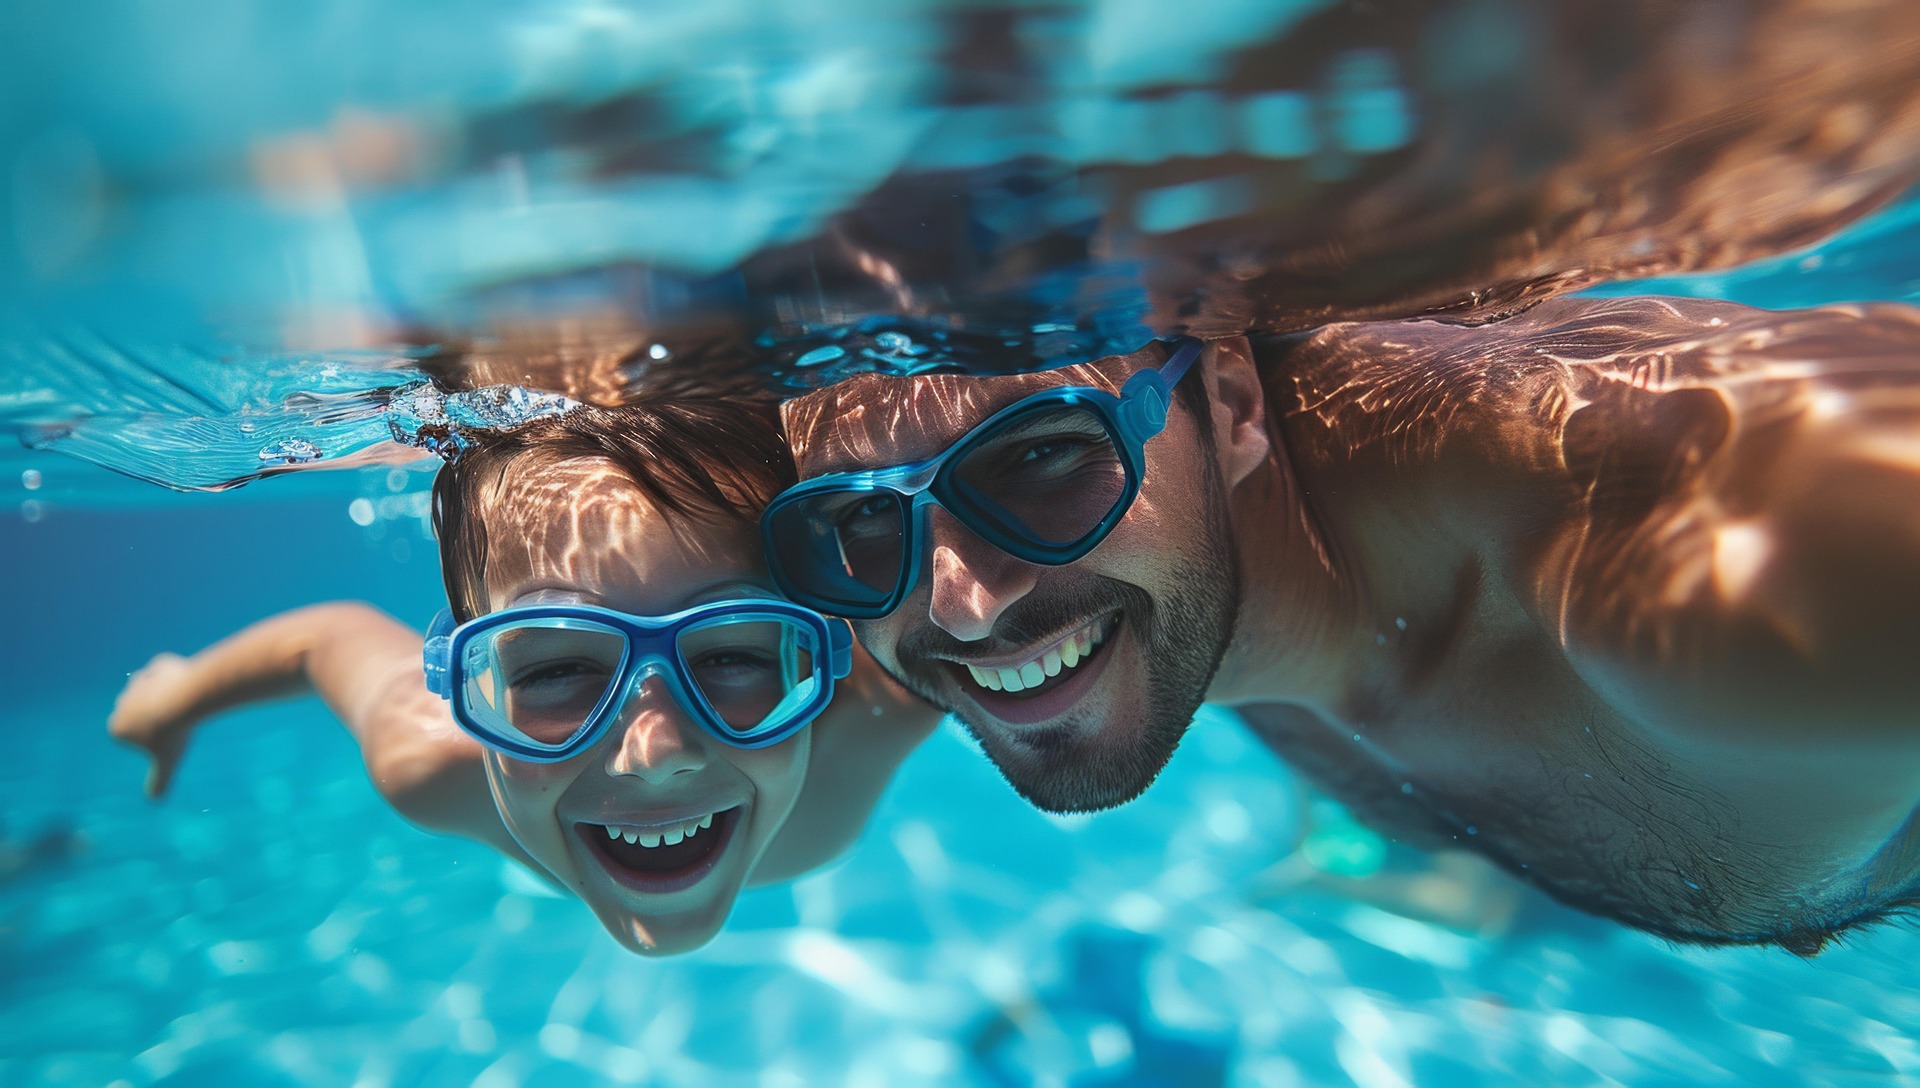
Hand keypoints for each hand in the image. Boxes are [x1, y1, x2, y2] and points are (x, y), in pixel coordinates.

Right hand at [108, 652, 203, 797]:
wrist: (186, 698)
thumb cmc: (175, 732)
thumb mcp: (167, 761)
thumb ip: (159, 780)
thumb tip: (155, 798)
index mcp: (117, 726)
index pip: (143, 737)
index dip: (161, 739)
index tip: (167, 736)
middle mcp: (123, 703)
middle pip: (152, 715)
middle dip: (165, 719)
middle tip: (177, 720)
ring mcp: (140, 682)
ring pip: (162, 693)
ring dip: (172, 699)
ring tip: (183, 703)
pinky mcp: (160, 666)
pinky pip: (175, 674)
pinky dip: (183, 679)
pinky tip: (189, 684)